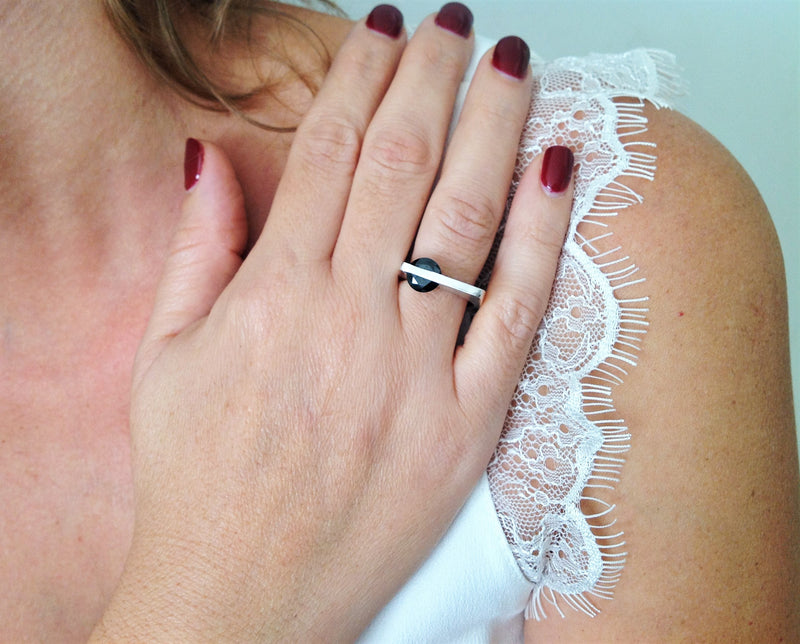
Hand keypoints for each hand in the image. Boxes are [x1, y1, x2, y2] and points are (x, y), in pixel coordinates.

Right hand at [93, 6, 572, 640]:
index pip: (333, 152)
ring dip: (493, 129)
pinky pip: (514, 313)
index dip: (364, 75)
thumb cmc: (196, 479)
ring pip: (465, 221)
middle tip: (457, 24)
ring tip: (512, 65)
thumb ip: (196, 249)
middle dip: (435, 77)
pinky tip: (554, 171)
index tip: (386, 27)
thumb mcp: (164, 358)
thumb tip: (207, 158)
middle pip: (406, 165)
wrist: (240, 596)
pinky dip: (539, 237)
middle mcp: (348, 320)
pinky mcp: (463, 424)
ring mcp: (414, 372)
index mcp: (274, 296)